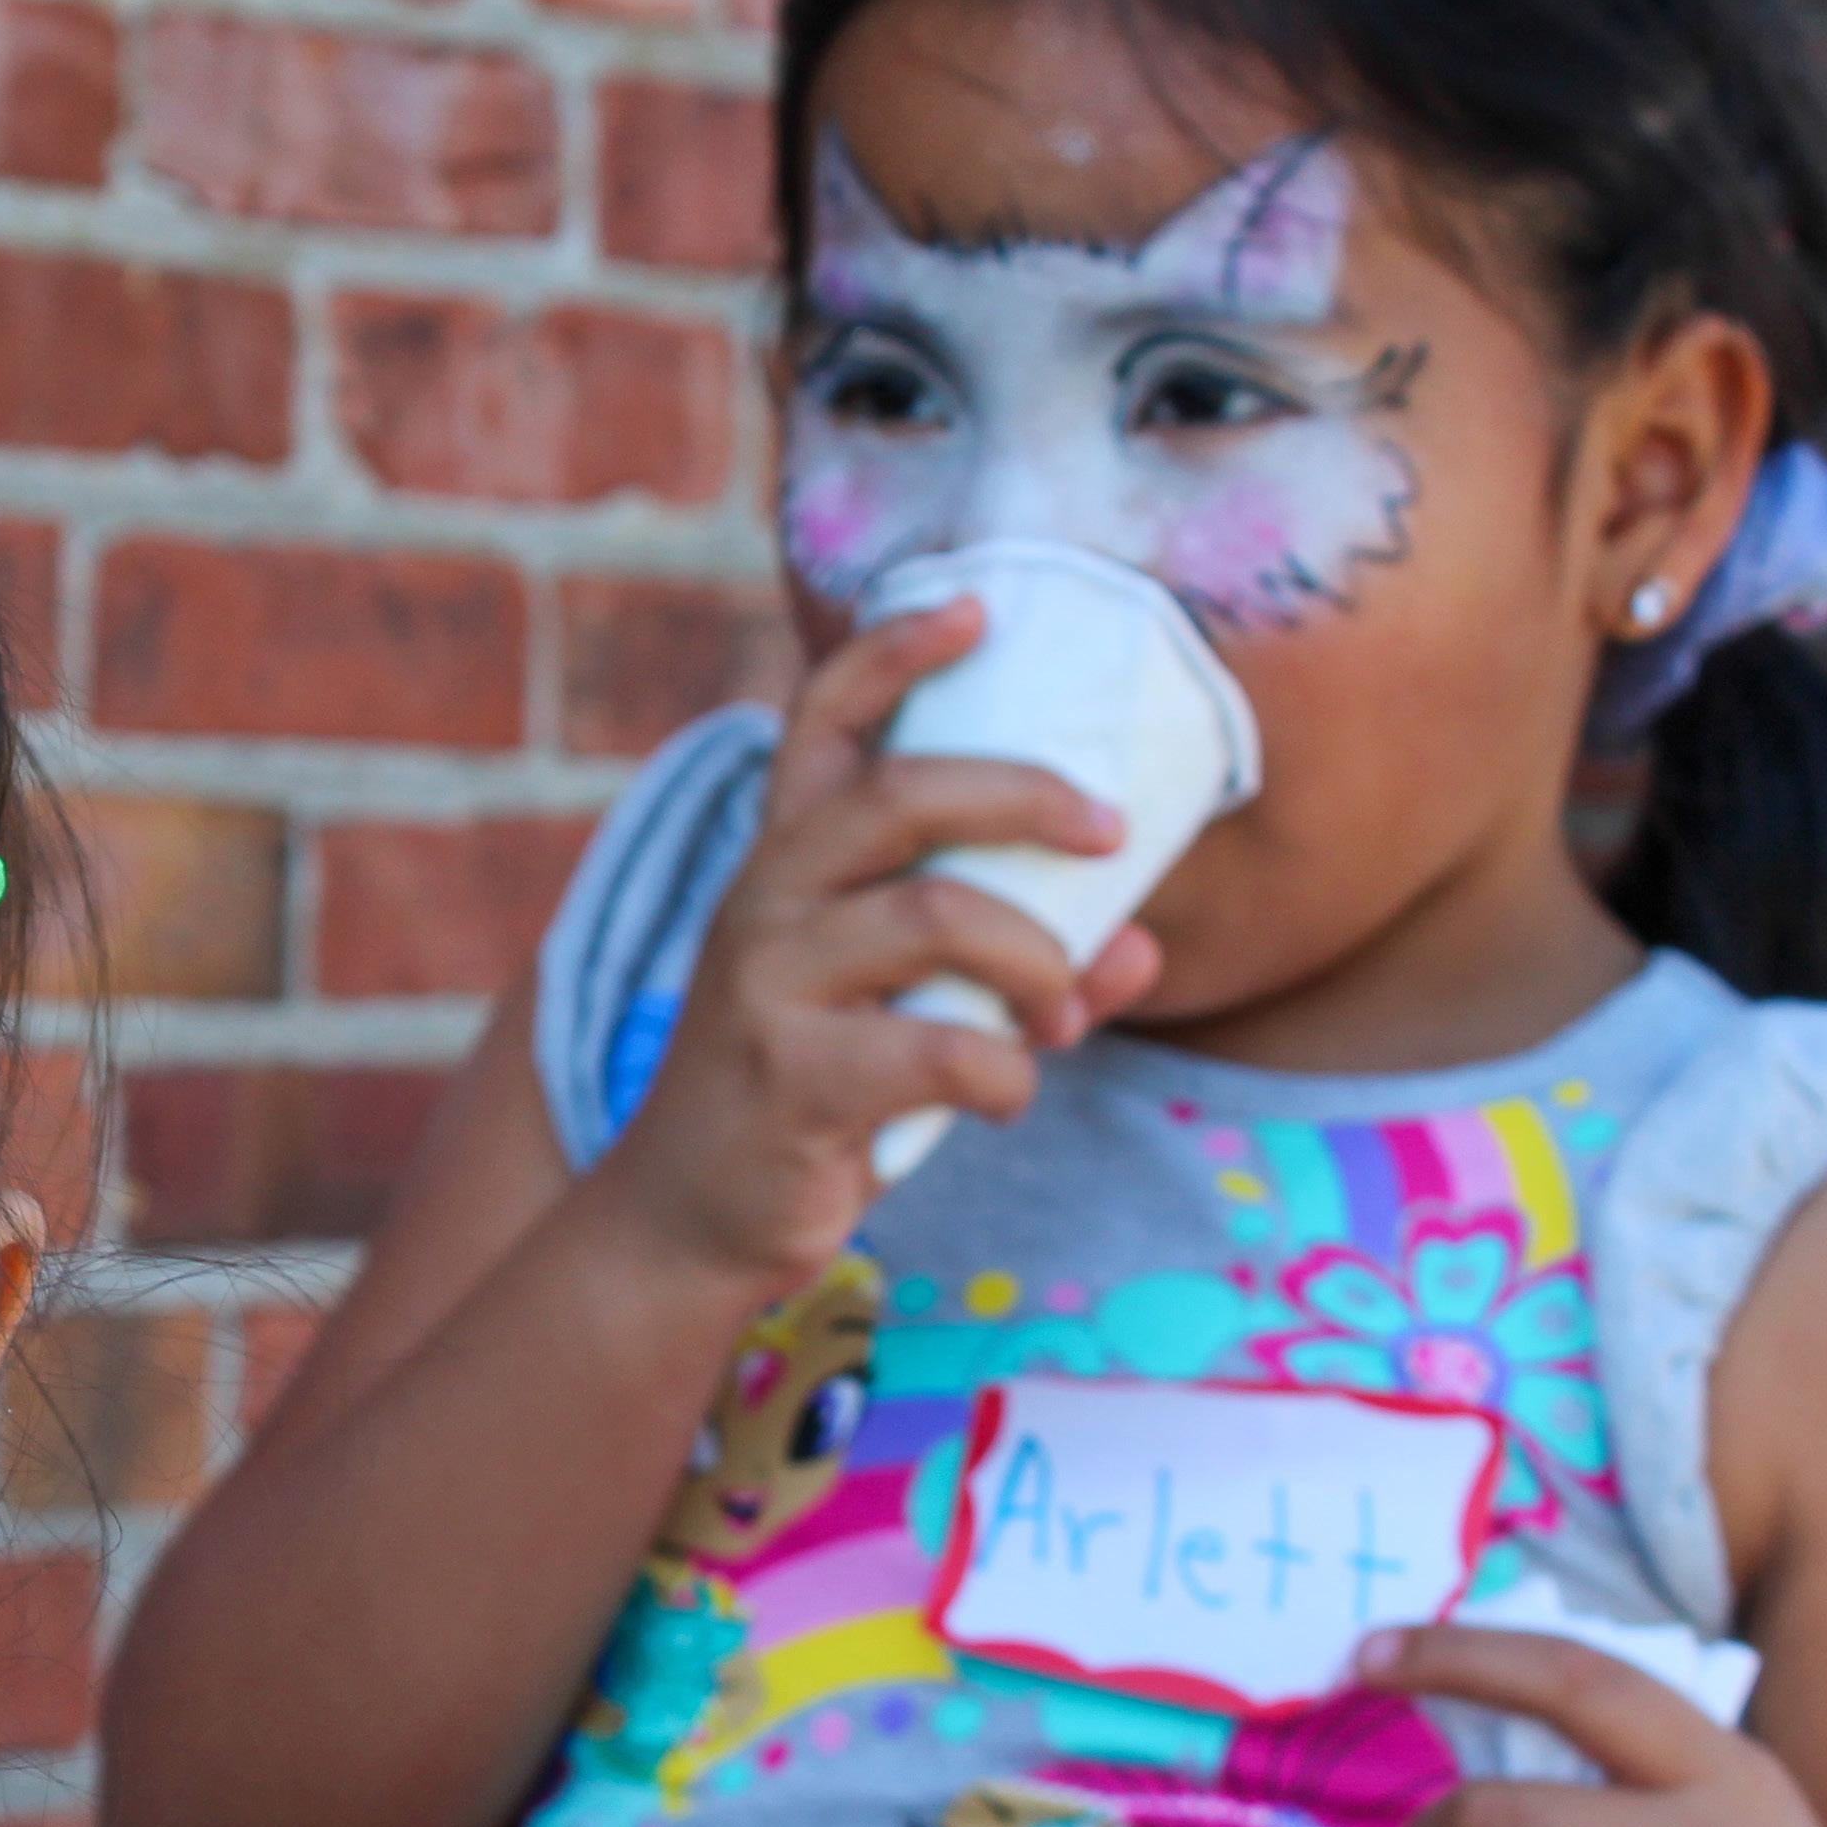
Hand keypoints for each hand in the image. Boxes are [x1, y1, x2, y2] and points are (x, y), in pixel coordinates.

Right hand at [611, 600, 1160, 1294]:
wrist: (685, 1220)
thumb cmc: (809, 1098)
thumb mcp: (903, 1014)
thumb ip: (1013, 968)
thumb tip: (1142, 947)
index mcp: (785, 862)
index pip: (822, 721)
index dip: (895, 653)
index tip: (977, 606)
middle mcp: (766, 901)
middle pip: (903, 794)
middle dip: (1026, 796)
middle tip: (1110, 830)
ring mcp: (771, 986)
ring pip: (933, 917)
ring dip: (1037, 960)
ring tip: (1063, 1009)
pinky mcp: (793, 1078)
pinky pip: (942, 1049)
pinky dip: (1007, 1073)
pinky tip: (1008, 1095)